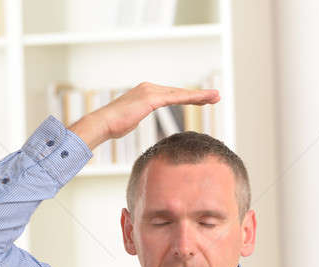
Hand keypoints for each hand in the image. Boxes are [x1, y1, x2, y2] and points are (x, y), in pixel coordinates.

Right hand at [68, 81, 219, 148]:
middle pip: (179, 92)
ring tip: (216, 97)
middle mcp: (150, 88)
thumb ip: (135, 118)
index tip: (202, 100)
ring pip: (180, 94)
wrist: (103, 123)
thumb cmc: (113, 126)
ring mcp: (151, 91)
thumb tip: (133, 122)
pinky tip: (203, 100)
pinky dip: (191, 98)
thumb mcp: (129, 121)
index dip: (188, 98)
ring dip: (200, 96)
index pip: (172, 96)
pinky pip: (176, 98)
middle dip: (198, 95)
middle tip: (216, 96)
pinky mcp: (151, 98)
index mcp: (146, 93)